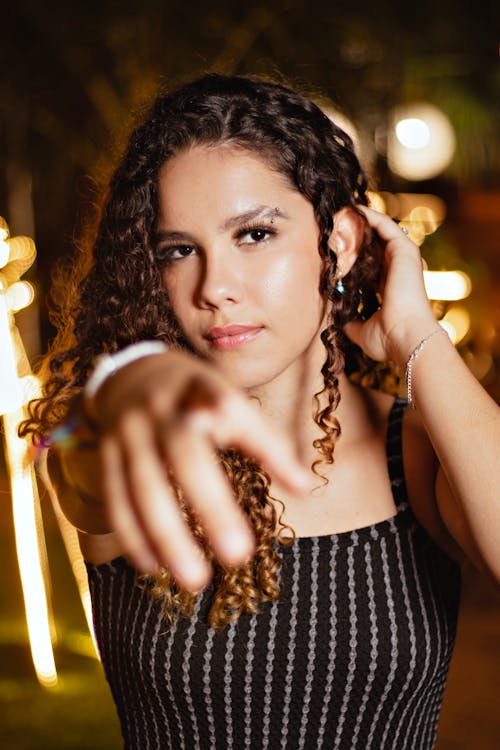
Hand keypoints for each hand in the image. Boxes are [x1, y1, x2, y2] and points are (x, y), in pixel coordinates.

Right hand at [88, 350, 308, 590]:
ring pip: (143, 486)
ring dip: (167, 536)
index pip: (226, 406)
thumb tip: (305, 490)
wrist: (131, 374)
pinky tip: (153, 567)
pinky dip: (132, 535)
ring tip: (196, 580)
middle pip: (184, 457)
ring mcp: (130, 433)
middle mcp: (163, 410)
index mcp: (201, 390)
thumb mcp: (231, 402)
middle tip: (239, 556)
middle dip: (211, 506)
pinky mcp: (107, 456)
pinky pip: (116, 498)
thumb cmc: (196, 396)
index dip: (238, 422)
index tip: (259, 450)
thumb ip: (266, 444)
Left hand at [344, 206, 438, 366]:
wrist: (406, 337)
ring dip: (360, 219)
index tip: (332, 245)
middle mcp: (397, 269)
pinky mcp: (404, 249)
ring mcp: (403, 258)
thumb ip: (351, 324)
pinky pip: (384, 224)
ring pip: (379, 230)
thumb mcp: (362, 332)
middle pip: (374, 243)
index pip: (370, 262)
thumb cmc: (388, 339)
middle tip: (332, 221)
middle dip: (354, 231)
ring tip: (339, 210)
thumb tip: (340, 325)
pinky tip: (351, 209)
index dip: (352, 252)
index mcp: (389, 286)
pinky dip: (369, 215)